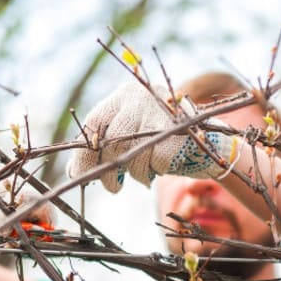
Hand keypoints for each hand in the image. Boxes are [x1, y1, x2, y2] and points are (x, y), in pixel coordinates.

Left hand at [66, 81, 238, 192]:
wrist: (208, 145)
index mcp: (127, 93)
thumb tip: (72, 171)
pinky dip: (145, 174)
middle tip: (108, 187)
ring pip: (125, 153)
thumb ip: (104, 148)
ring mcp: (158, 113)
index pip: (94, 122)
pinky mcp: (172, 134)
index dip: (83, 152)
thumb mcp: (132, 138)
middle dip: (102, 168)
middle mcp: (141, 96)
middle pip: (107, 139)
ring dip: (127, 174)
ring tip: (137, 178)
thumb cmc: (164, 142)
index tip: (78, 173)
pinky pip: (146, 162)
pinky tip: (156, 170)